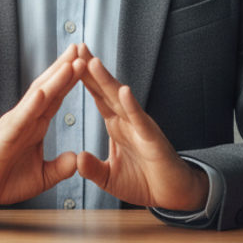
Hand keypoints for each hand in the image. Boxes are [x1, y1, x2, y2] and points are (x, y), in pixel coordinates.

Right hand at [0, 45, 80, 210]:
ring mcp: (14, 124)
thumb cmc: (2, 180)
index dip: (71, 80)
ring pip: (37, 96)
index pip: (56, 97)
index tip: (86, 63)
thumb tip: (76, 158)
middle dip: (65, 68)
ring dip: (55, 78)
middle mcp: (25, 118)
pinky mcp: (4, 136)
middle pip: (48, 87)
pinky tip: (44, 92)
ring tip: (71, 62)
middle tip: (81, 48)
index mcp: (34, 125)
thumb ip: (59, 168)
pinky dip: (32, 104)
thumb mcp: (41, 177)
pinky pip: (21, 118)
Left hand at [75, 47, 209, 211]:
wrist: (173, 195)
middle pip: (106, 90)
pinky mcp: (152, 139)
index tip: (68, 60)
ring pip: (120, 99)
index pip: (97, 96)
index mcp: (116, 125)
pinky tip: (124, 91)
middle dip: (91, 69)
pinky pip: (140, 120)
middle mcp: (127, 120)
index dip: (83, 79)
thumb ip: (92, 168)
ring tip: (92, 62)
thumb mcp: (110, 178)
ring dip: (107, 81)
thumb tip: (77, 158)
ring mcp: (140, 127)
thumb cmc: (145, 182)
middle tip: (77, 47)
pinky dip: (131, 105)